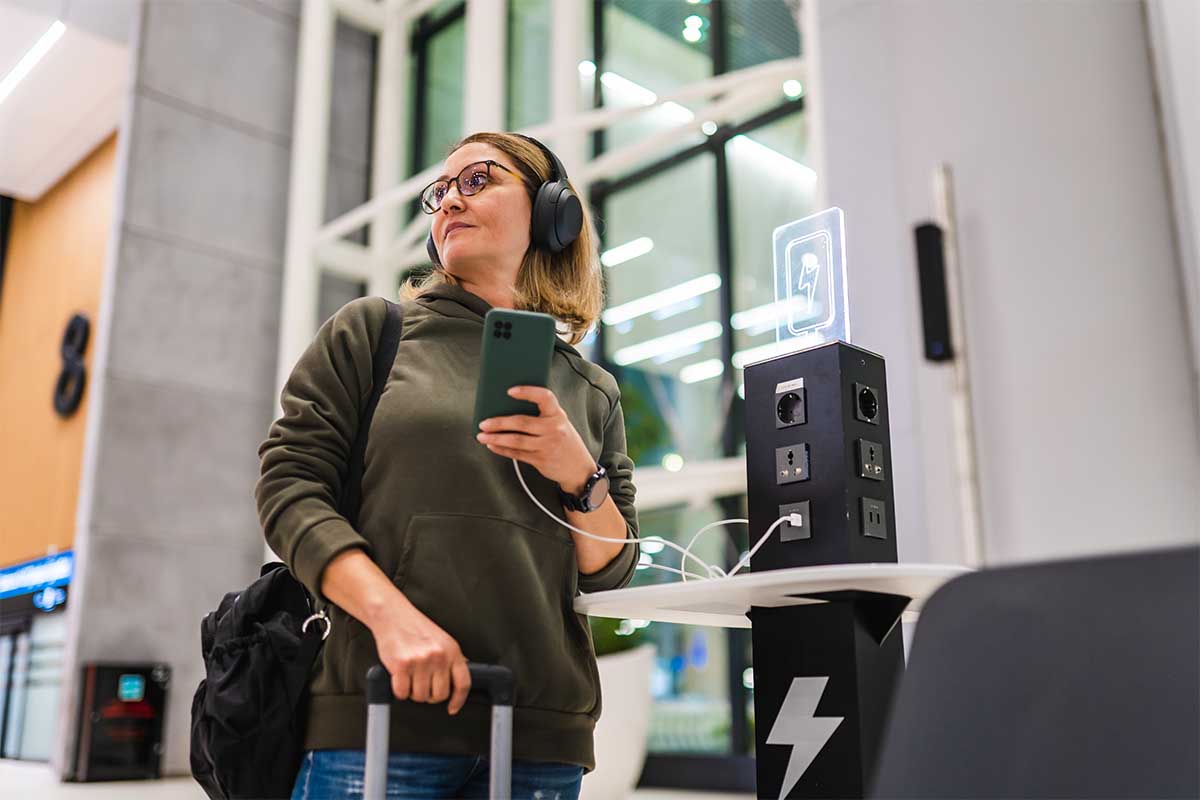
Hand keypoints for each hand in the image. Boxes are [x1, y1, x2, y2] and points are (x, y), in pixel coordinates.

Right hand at [367, 603, 470, 714]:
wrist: (393, 615)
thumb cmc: (416, 628)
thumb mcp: (443, 640)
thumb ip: (451, 659)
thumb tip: (459, 677)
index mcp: (452, 651)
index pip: (463, 684)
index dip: (458, 700)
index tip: (452, 707)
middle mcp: (438, 657)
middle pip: (439, 695)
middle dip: (430, 695)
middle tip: (422, 685)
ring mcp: (420, 661)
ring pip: (420, 697)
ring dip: (413, 692)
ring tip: (410, 677)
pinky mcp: (402, 665)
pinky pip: (402, 693)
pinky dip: (399, 690)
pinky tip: (399, 678)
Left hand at [476, 386, 595, 492]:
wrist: (579, 469)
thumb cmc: (564, 440)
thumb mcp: (559, 423)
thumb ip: (541, 415)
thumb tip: (508, 408)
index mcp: (558, 414)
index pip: (544, 397)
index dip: (528, 392)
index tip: (510, 391)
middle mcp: (554, 429)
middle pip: (522, 422)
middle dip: (499, 423)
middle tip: (483, 423)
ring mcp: (548, 445)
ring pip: (516, 440)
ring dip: (496, 438)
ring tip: (482, 436)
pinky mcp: (541, 460)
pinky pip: (517, 454)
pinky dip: (502, 450)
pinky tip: (492, 445)